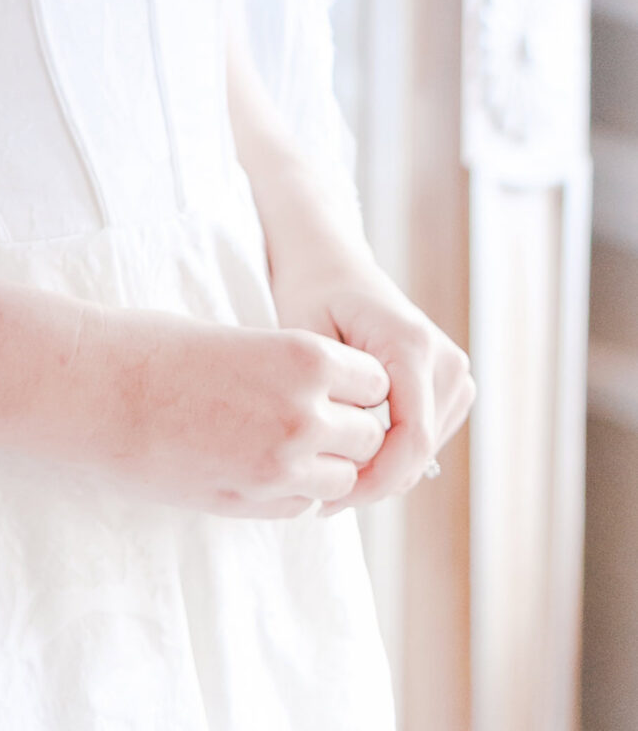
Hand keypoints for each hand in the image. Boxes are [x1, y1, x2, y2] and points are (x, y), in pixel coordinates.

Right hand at [84, 308, 391, 519]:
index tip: (331, 384)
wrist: (99, 389)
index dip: (356, 385)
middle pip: (368, 435)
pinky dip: (294, 491)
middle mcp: (305, 413)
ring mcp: (282, 466)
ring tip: (280, 444)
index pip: (375, 382)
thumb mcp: (241, 339)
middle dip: (346, 429)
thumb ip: (292, 371)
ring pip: (344, 478)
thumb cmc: (159, 349)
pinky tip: (255, 465)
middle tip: (308, 417)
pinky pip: (304, 504)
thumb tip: (329, 397)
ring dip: (325, 466)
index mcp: (304, 358)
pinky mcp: (253, 502)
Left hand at [268, 247, 473, 505]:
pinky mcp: (453, 383)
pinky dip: (393, 456)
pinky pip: (426, 439)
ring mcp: (456, 371)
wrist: (332, 260)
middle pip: (420, 451)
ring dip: (383, 473)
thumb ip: (336, 394)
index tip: (328, 502)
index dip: (374, 481)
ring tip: (329, 476)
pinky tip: (352, 455)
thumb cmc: (310, 292)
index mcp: (412, 344)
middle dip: (373, 484)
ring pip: (425, 453)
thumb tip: (356, 456)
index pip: (411, 438)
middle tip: (320, 503)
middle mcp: (446, 359)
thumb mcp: (307, 337)